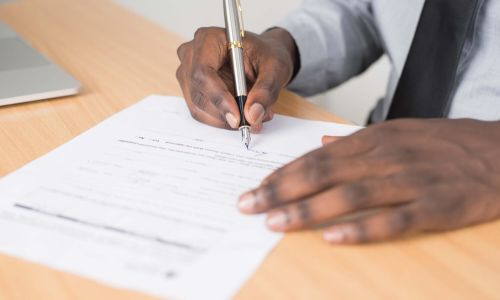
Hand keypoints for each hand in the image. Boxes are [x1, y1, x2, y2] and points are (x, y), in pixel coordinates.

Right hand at [176, 27, 298, 131]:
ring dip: (225, 119)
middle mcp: (192, 55)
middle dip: (224, 114)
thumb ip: (265, 91)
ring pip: (199, 107)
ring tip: (253, 116)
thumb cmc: (266, 55)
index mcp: (209, 39)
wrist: (262, 57)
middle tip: (251, 122)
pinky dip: (223, 119)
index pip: (203, 73)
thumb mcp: (275, 68)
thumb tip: (253, 115)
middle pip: (198, 93)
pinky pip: (202, 113)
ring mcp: (188, 74)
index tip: (237, 118)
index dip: (218, 98)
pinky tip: (242, 114)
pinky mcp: (192, 90)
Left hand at [238, 119, 499, 243]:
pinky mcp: (434, 206)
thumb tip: (323, 142)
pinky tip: (332, 238)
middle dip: (281, 190)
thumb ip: (357, 140)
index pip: (316, 156)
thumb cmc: (444, 143)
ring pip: (349, 195)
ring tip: (275, 222)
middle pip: (322, 173)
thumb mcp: (398, 131)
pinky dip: (360, 230)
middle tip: (248, 205)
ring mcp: (409, 181)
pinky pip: (392, 220)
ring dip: (308, 209)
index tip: (256, 187)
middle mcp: (385, 157)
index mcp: (374, 139)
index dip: (283, 173)